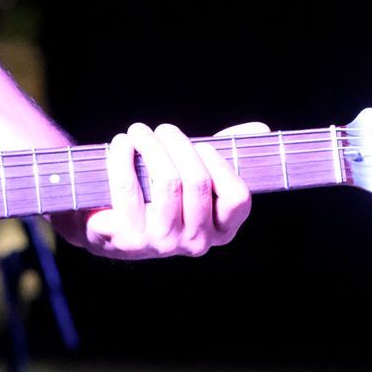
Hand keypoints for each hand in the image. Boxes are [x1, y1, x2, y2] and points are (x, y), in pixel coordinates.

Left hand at [54, 121, 266, 259]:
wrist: (111, 230)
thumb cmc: (162, 198)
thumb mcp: (197, 180)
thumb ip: (226, 155)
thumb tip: (259, 128)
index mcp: (221, 230)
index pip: (238, 197)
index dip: (220, 164)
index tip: (202, 145)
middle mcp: (196, 242)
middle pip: (198, 181)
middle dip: (179, 144)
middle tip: (163, 129)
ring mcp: (163, 242)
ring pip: (167, 181)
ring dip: (150, 145)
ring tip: (139, 131)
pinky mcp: (129, 237)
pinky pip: (128, 186)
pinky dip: (123, 157)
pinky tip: (121, 143)